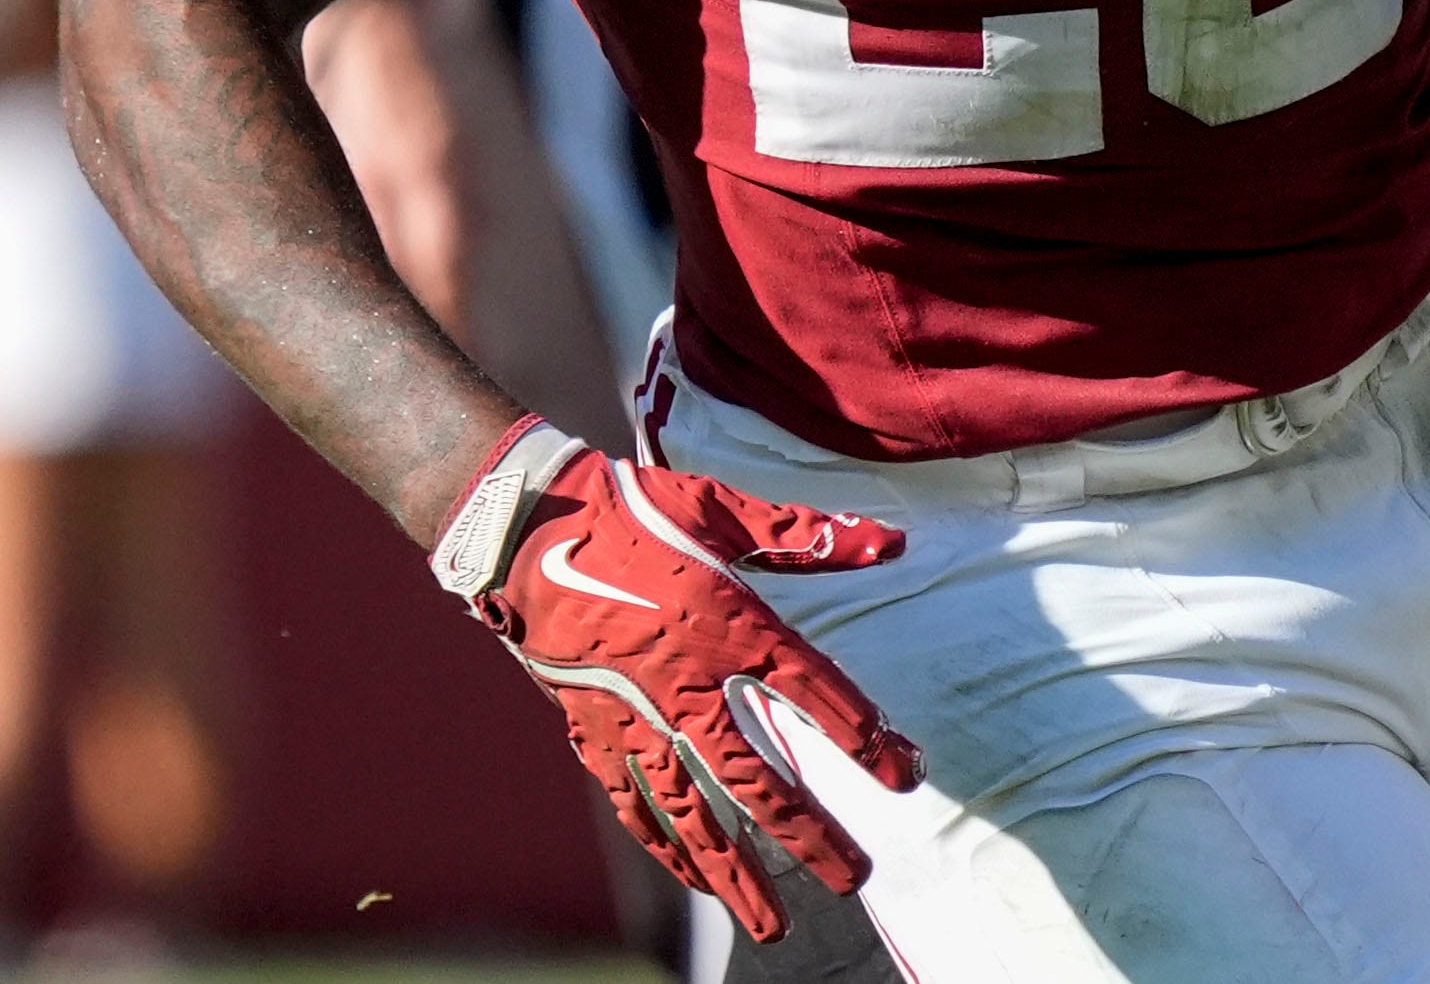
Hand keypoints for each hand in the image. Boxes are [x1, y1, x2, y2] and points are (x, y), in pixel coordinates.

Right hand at [432, 419, 921, 938]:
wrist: (525, 525)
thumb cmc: (629, 509)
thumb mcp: (719, 508)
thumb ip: (804, 533)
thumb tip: (891, 540)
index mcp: (726, 623)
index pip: (813, 693)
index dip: (864, 736)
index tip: (903, 775)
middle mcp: (685, 682)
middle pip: (756, 778)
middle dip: (806, 835)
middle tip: (849, 879)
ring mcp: (635, 714)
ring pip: (691, 810)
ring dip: (733, 869)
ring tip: (770, 922)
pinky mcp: (593, 726)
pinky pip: (633, 800)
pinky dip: (662, 844)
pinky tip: (691, 879)